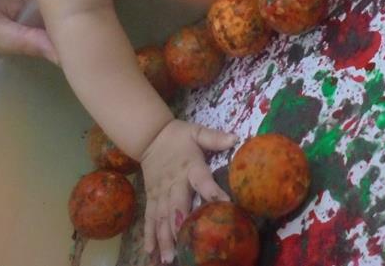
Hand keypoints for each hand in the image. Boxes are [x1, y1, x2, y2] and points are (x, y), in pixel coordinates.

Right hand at [139, 120, 237, 263]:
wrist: (150, 136)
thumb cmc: (179, 136)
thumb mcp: (197, 132)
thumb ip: (215, 137)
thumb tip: (236, 138)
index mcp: (189, 167)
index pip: (202, 180)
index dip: (212, 191)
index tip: (223, 204)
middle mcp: (174, 183)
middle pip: (177, 206)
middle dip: (180, 227)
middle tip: (184, 246)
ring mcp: (160, 192)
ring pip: (161, 217)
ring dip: (164, 238)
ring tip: (168, 258)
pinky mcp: (151, 198)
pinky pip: (149, 218)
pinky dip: (149, 235)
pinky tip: (150, 252)